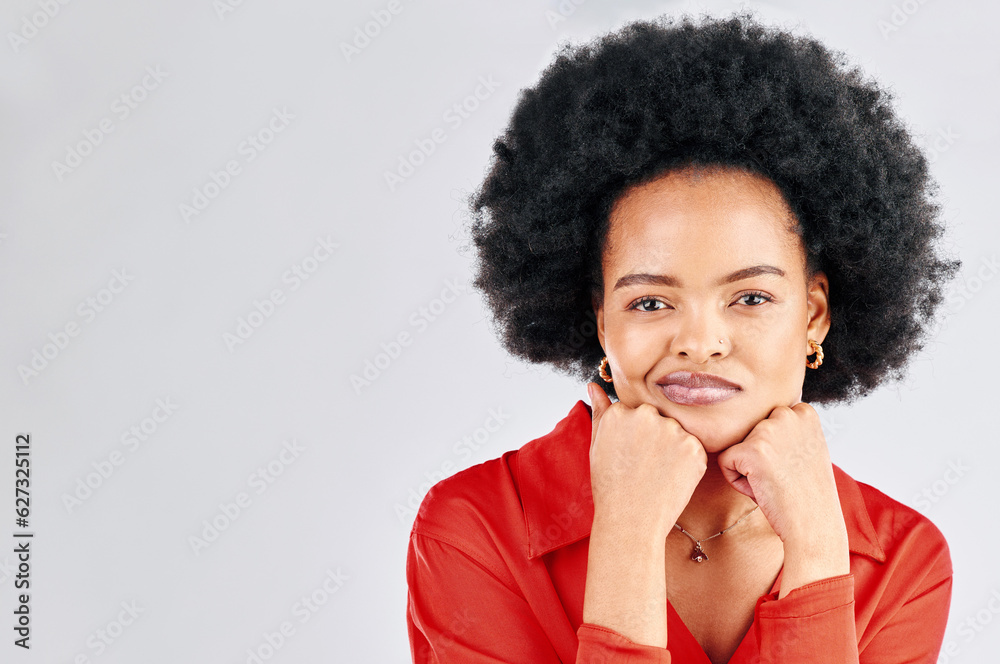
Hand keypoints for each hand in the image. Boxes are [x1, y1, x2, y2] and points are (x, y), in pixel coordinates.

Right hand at [587, 383, 707, 537]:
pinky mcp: (694, 447)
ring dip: (672, 447)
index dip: (633, 437)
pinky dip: (687, 461)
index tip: (630, 456)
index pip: (634, 413)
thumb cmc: (611, 486)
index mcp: (620, 412)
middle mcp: (646, 415)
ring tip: (657, 473)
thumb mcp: (597, 446)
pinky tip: (671, 477)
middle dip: (654, 437)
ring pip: (677, 431)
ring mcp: (672, 430)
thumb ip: (599, 412)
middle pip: (656, 418)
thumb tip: (593, 385)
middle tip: (644, 466)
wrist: (631, 521)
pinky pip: (694, 447)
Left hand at [717, 402, 849, 594]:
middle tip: (783, 476)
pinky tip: (762, 489)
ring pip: (737, 446)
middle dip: (758, 456)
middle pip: (749, 432)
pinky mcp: (751, 450)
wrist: (815, 526)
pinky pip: (725, 462)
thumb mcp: (807, 448)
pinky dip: (737, 481)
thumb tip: (759, 418)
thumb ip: (787, 428)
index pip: (765, 421)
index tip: (794, 466)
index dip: (774, 449)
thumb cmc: (808, 493)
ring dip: (748, 468)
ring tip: (774, 482)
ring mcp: (768, 430)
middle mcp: (786, 414)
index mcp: (803, 411)